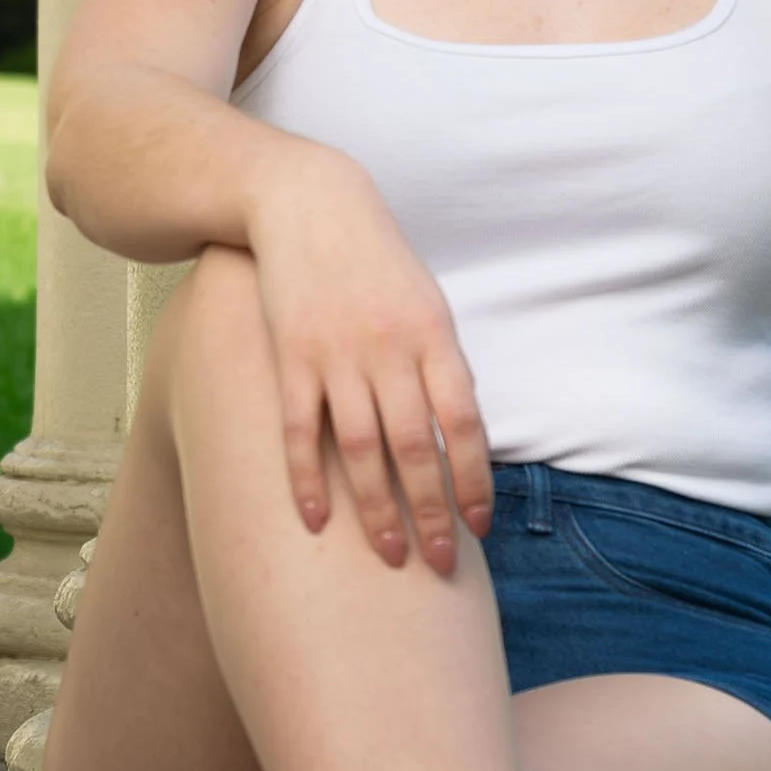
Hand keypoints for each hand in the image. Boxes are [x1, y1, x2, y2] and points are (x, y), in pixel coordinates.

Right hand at [247, 148, 493, 573]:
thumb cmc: (377, 262)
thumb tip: (460, 436)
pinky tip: (317, 522)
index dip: (474, 481)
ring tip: (391, 557)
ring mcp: (337, 355)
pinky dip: (308, 480)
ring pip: (362, 448)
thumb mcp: (426, 303)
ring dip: (378, 510)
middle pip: (415, 447)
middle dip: (432, 513)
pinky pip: (300, 431)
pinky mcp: (290, 358)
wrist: (309, 204)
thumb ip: (442, 367)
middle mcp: (389, 349)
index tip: (479, 530)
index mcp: (434, 336)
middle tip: (440, 566)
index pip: (463, 423)